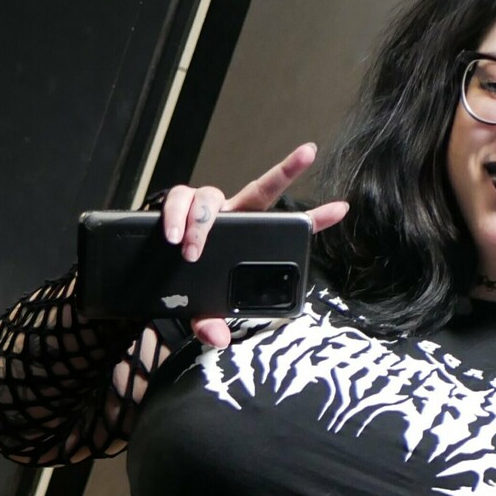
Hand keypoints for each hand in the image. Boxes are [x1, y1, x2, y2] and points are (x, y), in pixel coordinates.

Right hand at [160, 141, 348, 348]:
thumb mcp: (201, 312)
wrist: (153, 278)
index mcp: (244, 241)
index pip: (283, 228)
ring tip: (190, 249)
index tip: (342, 208)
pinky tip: (172, 236)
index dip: (314, 218)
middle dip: (286, 170)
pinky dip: (175, 216)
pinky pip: (177, 199)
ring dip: (200, 222)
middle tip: (307, 156)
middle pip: (260, 188)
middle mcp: (230, 219)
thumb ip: (211, 324)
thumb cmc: (186, 290)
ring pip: (208, 195)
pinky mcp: (177, 208)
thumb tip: (220, 339)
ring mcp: (205, 210)